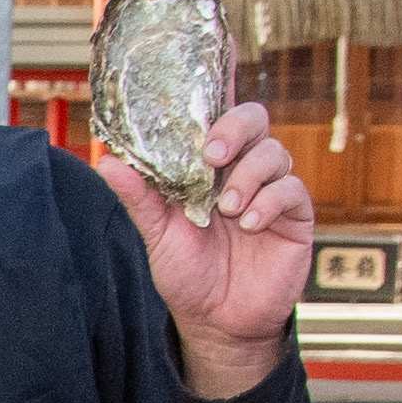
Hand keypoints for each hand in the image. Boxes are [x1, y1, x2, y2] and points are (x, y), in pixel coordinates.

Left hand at [98, 100, 317, 396]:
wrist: (217, 321)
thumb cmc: (187, 272)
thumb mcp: (157, 234)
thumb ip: (138, 197)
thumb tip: (106, 161)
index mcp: (208, 166)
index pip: (216, 115)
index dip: (217, 89)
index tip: (206, 81)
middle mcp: (242, 169)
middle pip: (254, 119)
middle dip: (233, 128)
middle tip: (212, 155)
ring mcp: (271, 190)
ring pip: (274, 152)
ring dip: (247, 176)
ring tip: (226, 209)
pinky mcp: (295, 216)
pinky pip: (291, 190)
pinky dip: (269, 202)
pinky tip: (248, 225)